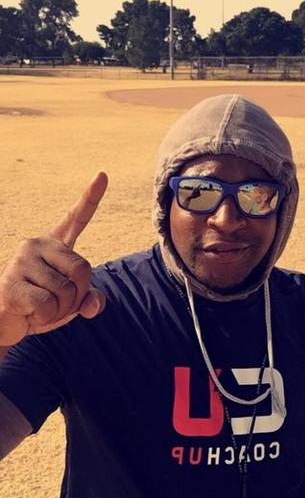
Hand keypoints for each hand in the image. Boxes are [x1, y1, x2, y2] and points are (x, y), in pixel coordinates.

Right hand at [0, 172, 107, 345]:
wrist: (2, 322)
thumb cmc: (39, 307)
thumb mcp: (69, 304)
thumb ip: (89, 300)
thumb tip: (93, 305)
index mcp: (53, 244)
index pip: (76, 218)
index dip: (91, 198)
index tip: (103, 175)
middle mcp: (36, 245)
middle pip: (83, 269)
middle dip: (78, 295)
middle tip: (57, 304)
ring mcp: (22, 261)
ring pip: (66, 291)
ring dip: (60, 311)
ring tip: (40, 308)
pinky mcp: (11, 283)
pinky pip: (47, 305)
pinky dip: (45, 317)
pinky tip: (29, 313)